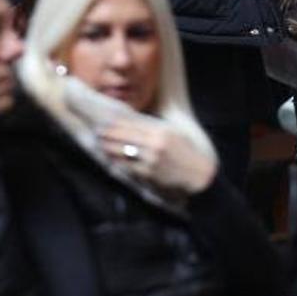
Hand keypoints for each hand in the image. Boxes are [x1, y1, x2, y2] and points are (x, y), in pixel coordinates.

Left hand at [99, 117, 217, 194]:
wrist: (199, 173)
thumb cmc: (184, 150)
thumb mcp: (172, 133)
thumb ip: (153, 127)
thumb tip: (131, 121)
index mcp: (161, 131)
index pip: (132, 125)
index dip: (115, 124)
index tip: (104, 122)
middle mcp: (155, 144)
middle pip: (125, 137)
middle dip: (108, 135)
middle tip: (97, 132)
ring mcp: (152, 159)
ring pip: (124, 151)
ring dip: (109, 148)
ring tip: (100, 144)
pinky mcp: (150, 172)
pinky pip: (129, 166)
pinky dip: (118, 161)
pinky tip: (110, 158)